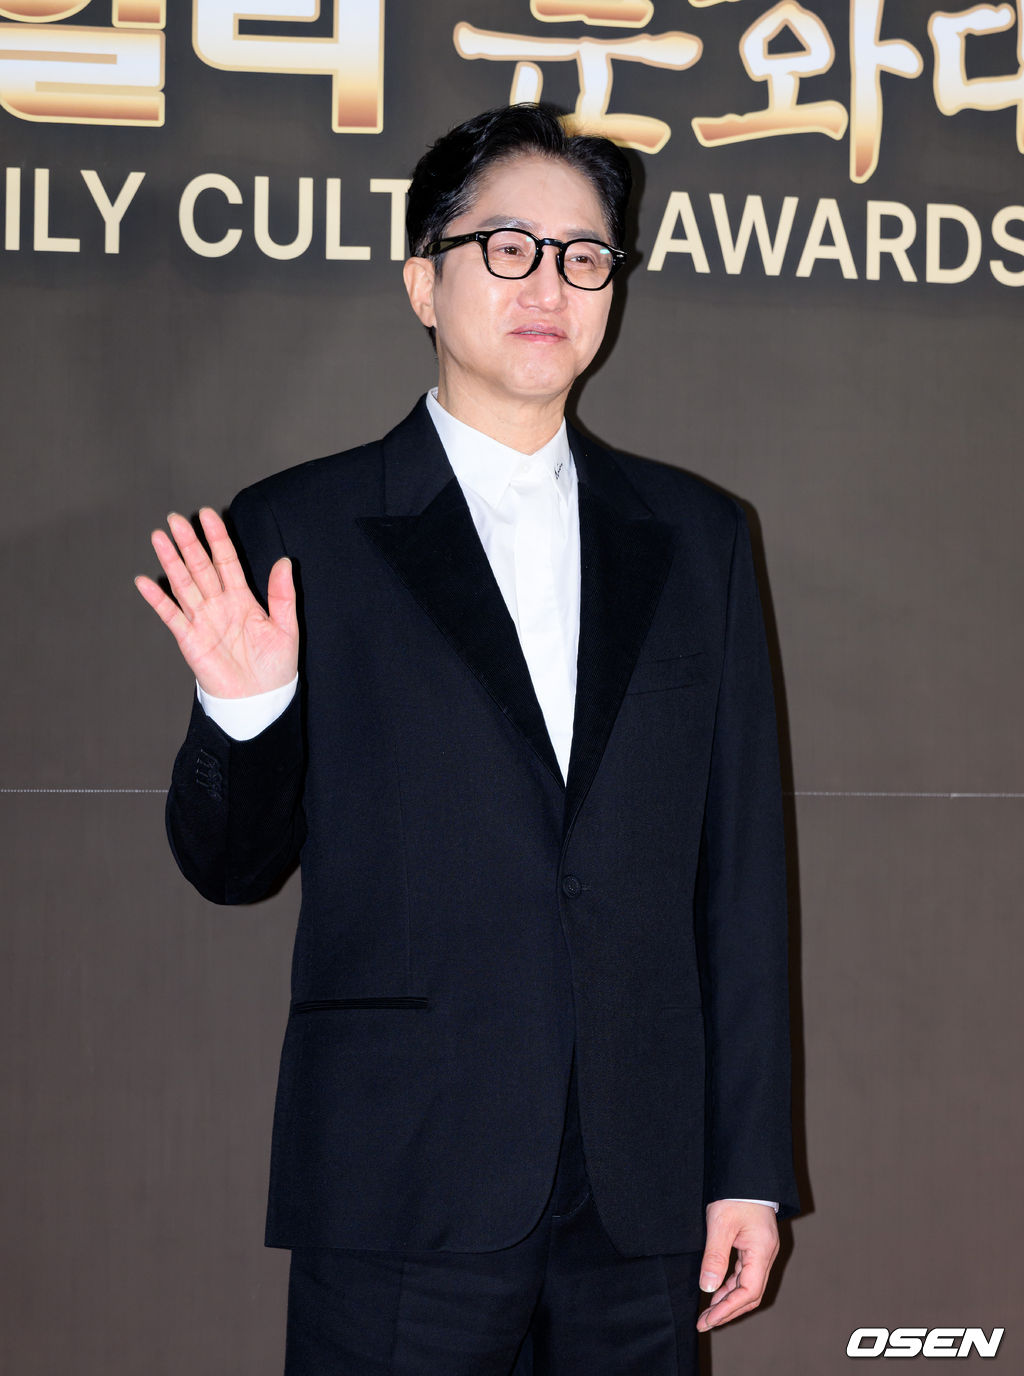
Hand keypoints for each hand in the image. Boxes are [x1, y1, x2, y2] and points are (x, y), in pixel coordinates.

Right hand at [135, 507, 297, 697]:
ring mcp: (202, 620)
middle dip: (189, 543)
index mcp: (242, 599)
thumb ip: (282, 595)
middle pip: (201, 567)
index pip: (226, 561)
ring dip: (171, 561)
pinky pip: (171, 615)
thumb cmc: (274, 666)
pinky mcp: (190, 640)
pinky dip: (157, 599)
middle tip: (176, 519)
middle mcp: (219, 605)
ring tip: (159, 537)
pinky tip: (145, 581)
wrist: (260, 700)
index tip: (208, 515)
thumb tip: (285, 562)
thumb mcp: (286, 627)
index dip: (217, 538)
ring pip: (184, 584)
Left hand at [696, 1200, 778, 1331]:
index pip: (749, 1292)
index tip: (708, 1319)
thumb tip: (708, 1288)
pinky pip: (744, 1273)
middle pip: (751, 1294)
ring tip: (707, 1311)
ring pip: (748, 1285)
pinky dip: (730, 1285)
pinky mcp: (754, 1246)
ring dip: (728, 1299)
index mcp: (762, 1251)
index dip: (728, 1309)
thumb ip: (715, 1257)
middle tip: (705, 1322)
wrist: (746, 1172)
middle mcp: (766, 1254)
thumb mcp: (721, 1224)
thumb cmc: (735, 1194)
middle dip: (728, 1310)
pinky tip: (716, 1290)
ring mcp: (761, 1251)